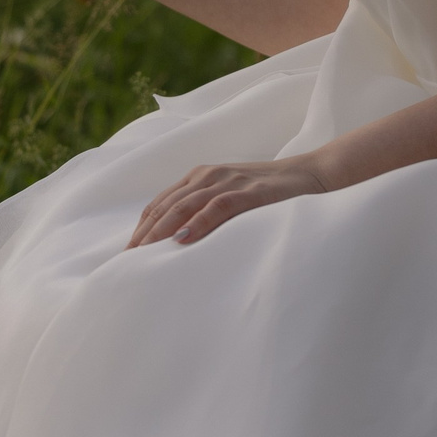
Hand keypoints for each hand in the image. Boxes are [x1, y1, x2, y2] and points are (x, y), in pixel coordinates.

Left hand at [128, 156, 329, 248]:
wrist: (310, 175)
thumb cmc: (268, 195)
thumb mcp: (230, 199)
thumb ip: (205, 213)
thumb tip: (179, 244)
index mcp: (199, 178)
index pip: (160, 204)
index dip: (141, 228)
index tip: (126, 254)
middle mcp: (207, 176)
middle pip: (165, 206)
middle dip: (144, 234)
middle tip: (127, 261)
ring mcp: (227, 182)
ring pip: (184, 206)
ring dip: (161, 231)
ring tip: (145, 253)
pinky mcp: (249, 192)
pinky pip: (217, 207)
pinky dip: (198, 222)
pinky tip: (183, 239)